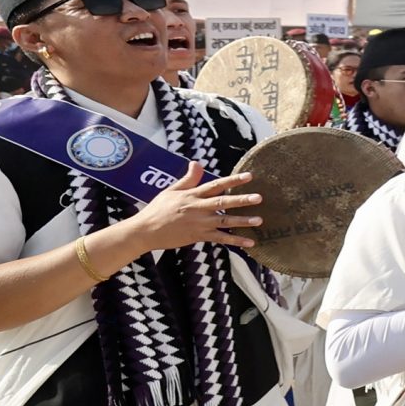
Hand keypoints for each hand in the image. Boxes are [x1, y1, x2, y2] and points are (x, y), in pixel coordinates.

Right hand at [121, 164, 261, 255]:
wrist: (145, 231)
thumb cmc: (157, 209)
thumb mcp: (171, 191)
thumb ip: (188, 179)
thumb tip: (197, 162)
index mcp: (192, 195)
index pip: (216, 185)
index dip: (233, 180)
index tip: (249, 176)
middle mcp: (198, 208)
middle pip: (223, 202)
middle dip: (242, 200)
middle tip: (259, 197)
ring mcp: (199, 223)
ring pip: (224, 221)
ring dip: (242, 221)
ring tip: (259, 220)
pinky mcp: (198, 236)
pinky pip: (220, 238)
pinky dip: (236, 241)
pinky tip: (250, 243)